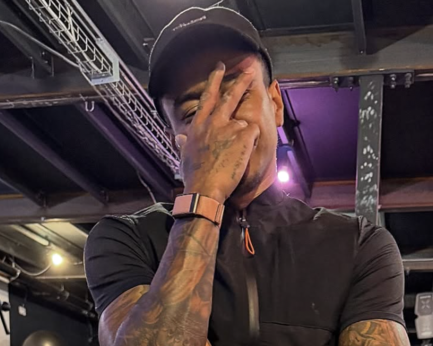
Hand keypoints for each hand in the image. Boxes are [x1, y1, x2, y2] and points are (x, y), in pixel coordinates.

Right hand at [175, 63, 259, 203]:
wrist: (204, 189)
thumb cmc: (194, 176)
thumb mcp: (184, 156)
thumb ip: (183, 143)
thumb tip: (178, 137)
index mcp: (199, 125)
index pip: (207, 97)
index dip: (214, 80)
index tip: (220, 68)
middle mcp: (213, 122)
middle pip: (229, 97)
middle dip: (240, 82)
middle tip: (249, 72)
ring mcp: (229, 128)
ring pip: (244, 123)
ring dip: (244, 137)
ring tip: (236, 153)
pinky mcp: (243, 136)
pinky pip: (254, 133)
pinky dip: (252, 143)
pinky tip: (243, 155)